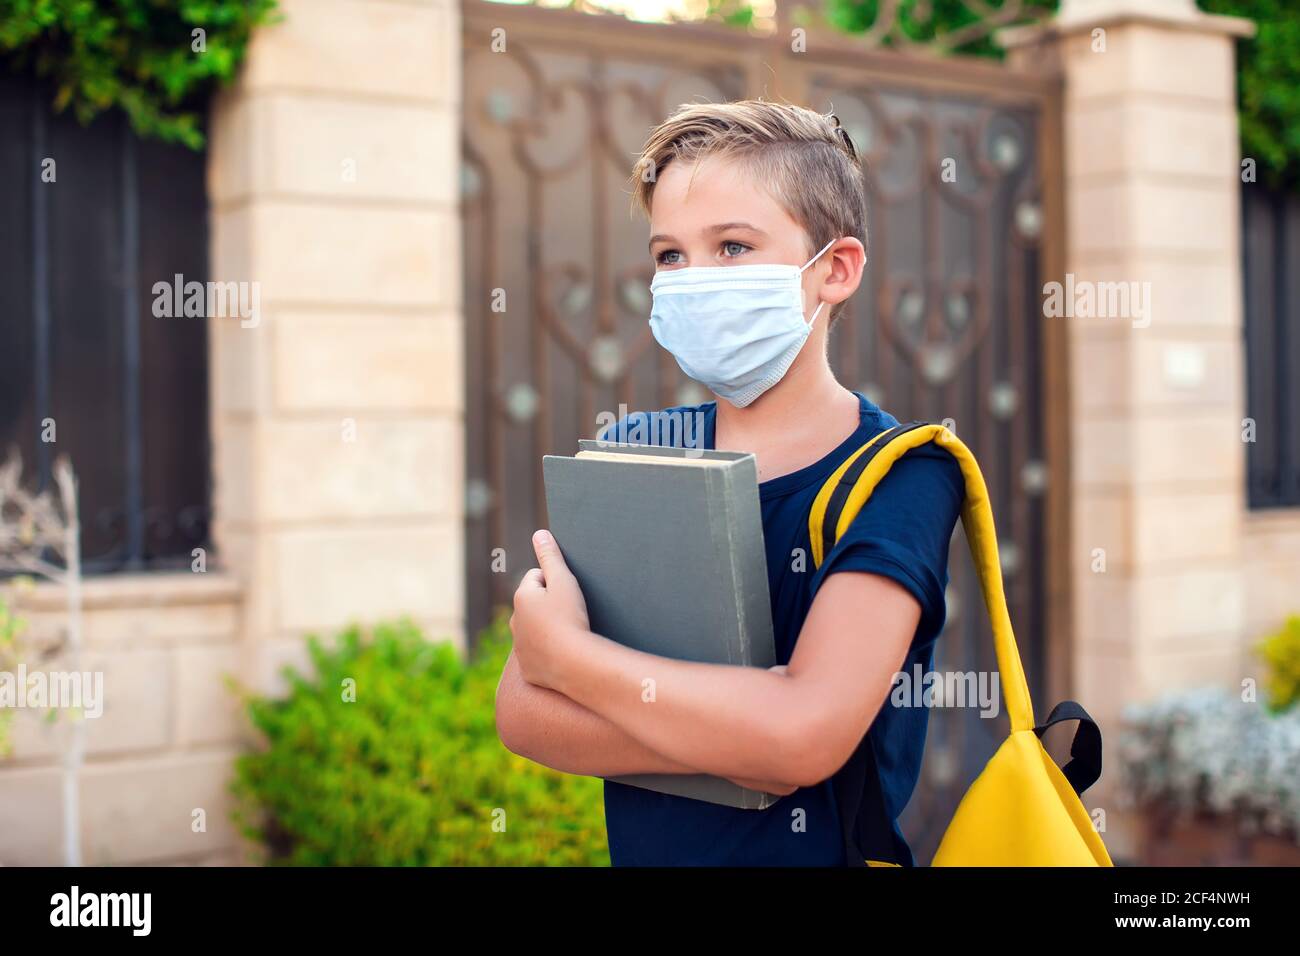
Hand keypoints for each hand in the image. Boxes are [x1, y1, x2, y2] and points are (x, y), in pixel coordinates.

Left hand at [510, 529, 590, 689]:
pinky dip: (549, 652)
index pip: (536, 577)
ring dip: (548, 628)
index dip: (555, 582)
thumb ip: (551, 556)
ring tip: (569, 634)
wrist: (574, 663)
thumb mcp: (564, 581)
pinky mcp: (529, 669)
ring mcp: (520, 647)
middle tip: (571, 613)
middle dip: (548, 606)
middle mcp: (515, 621)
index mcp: (521, 597)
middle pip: (533, 604)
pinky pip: (539, 654)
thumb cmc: (570, 618)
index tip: (568, 594)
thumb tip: (539, 534)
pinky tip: (564, 654)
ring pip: (534, 630)